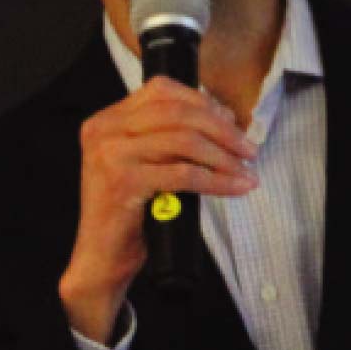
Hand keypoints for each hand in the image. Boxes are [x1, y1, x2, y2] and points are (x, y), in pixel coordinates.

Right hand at [60, 77, 259, 339]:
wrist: (101, 259)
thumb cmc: (129, 215)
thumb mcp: (145, 164)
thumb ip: (168, 138)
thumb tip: (222, 120)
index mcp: (107, 120)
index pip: (161, 90)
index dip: (202, 102)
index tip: (230, 122)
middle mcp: (104, 130)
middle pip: (177, 112)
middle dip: (221, 129)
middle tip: (248, 149)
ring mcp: (110, 154)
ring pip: (183, 141)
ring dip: (223, 155)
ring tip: (245, 170)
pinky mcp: (122, 181)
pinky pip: (183, 174)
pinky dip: (216, 180)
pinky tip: (235, 188)